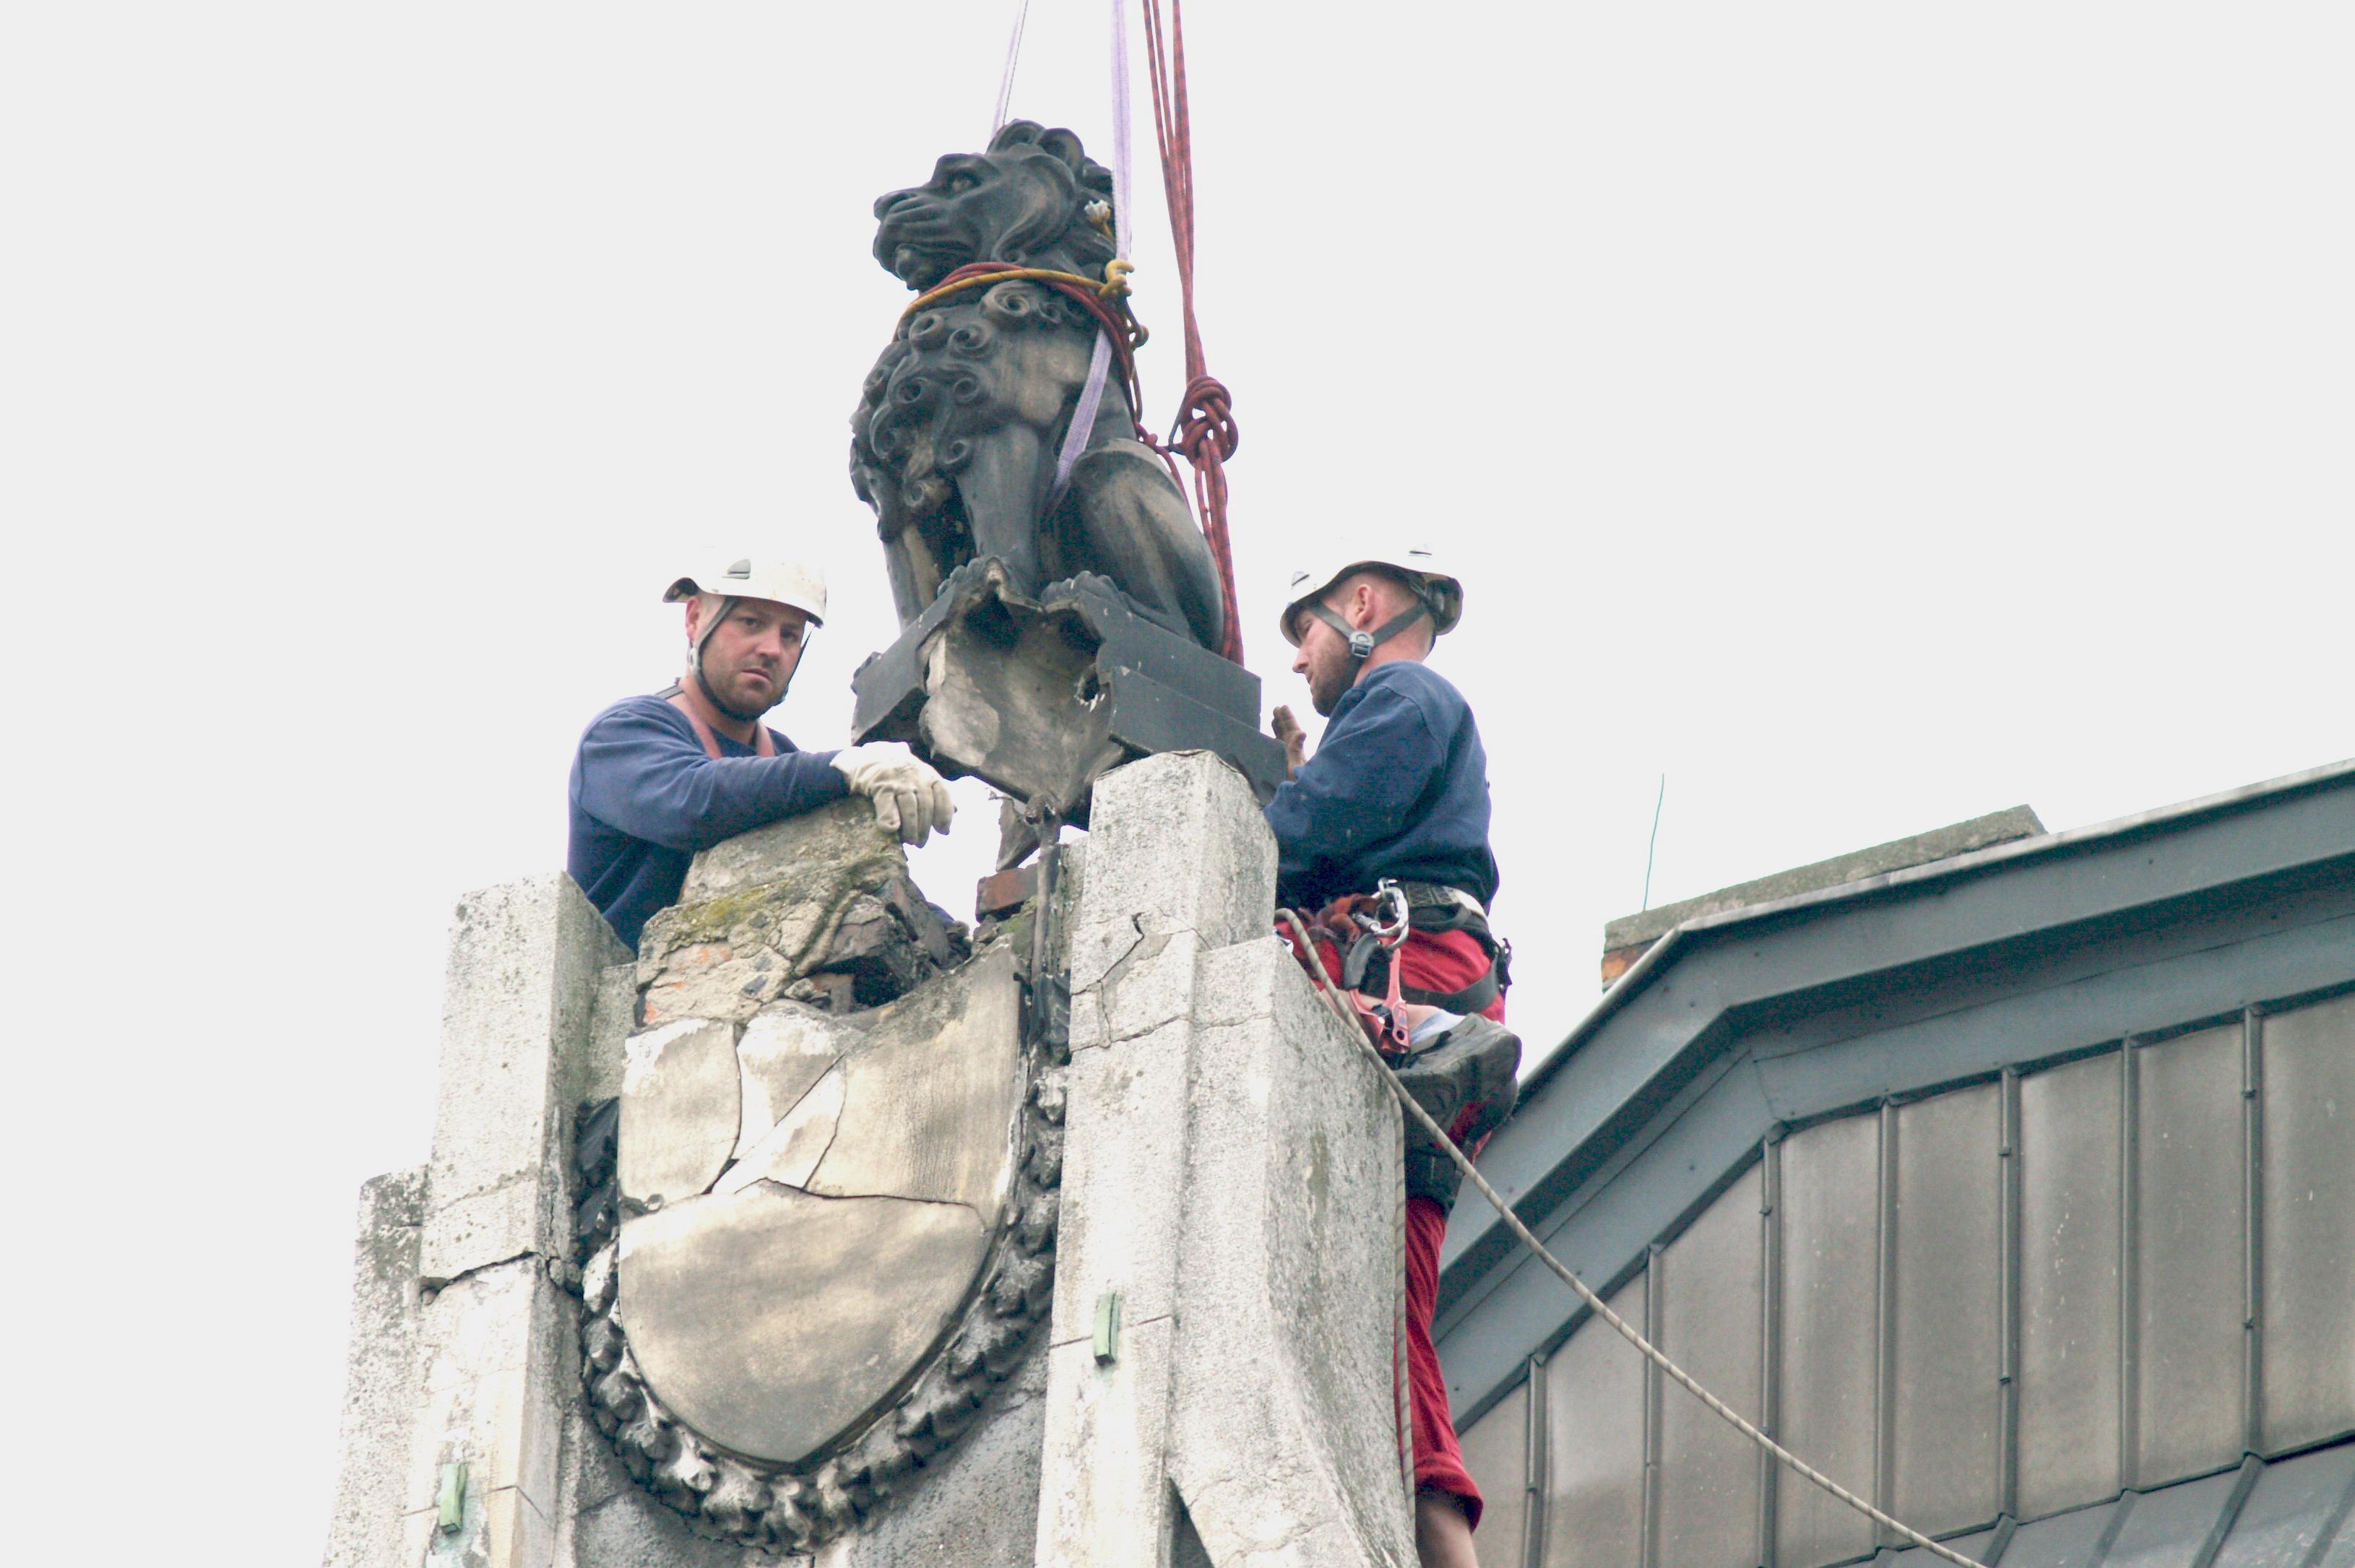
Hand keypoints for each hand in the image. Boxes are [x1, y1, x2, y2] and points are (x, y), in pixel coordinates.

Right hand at [829, 742, 955, 845]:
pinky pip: (886, 804)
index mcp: (929, 775)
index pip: (943, 795)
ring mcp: (898, 780)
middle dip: (925, 828)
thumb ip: (938, 793)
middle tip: (921, 844)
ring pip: (910, 807)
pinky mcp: (879, 785)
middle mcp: (916, 776)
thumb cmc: (901, 774)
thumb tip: (957, 810)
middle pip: (926, 805)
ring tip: (910, 841)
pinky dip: (889, 818)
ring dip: (911, 828)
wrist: (871, 758)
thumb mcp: (922, 778)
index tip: (944, 832)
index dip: (945, 814)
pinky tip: (891, 830)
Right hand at [1271, 705, 1308, 779]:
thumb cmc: (1298, 786)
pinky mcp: (1279, 769)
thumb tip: (1302, 731)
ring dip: (1278, 730)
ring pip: (1282, 741)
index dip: (1288, 719)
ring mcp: (1286, 761)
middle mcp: (1291, 754)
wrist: (1297, 804)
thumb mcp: (1296, 766)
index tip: (1283, 706)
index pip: (1292, 731)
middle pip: (1287, 734)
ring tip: (1273, 719)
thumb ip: (1296, 750)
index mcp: (1295, 751)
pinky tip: (1269, 741)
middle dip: (1282, 721)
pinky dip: (1273, 743)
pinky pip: (1276, 752)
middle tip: (1277, 708)